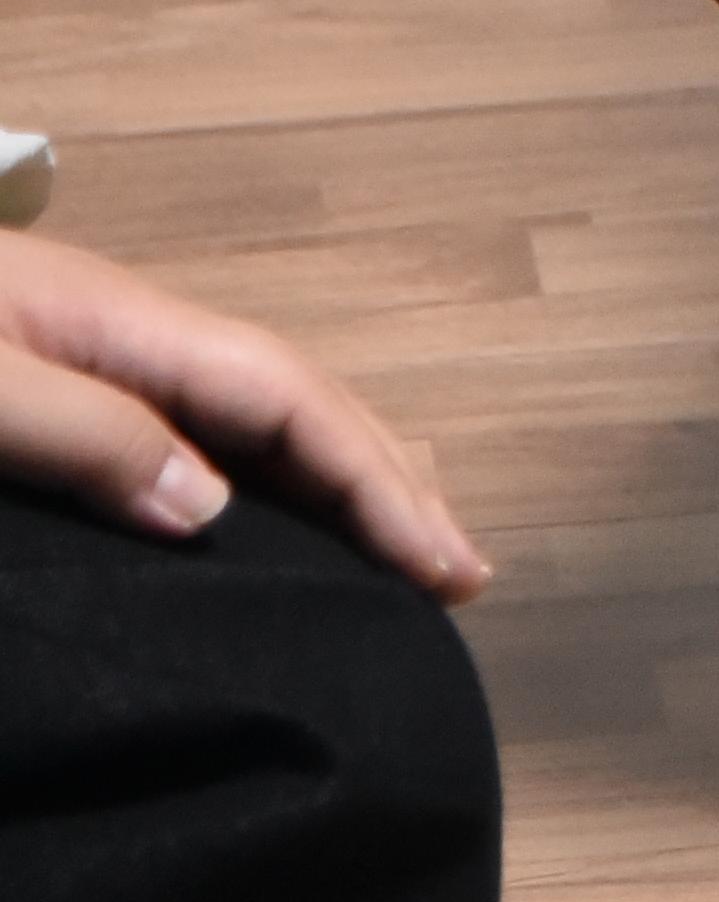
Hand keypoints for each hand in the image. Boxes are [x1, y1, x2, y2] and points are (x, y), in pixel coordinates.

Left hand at [0, 233, 487, 594]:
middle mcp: (143, 338)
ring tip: (404, 553)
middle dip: (391, 480)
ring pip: (261, 421)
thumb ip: (89, 438)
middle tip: (462, 575)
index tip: (442, 564)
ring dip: (342, 482)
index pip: (291, 397)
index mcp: (135, 326)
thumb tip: (215, 511)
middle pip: (301, 400)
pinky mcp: (74, 391)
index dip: (376, 480)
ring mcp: (110, 361)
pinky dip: (271, 488)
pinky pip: (205, 441)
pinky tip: (279, 525)